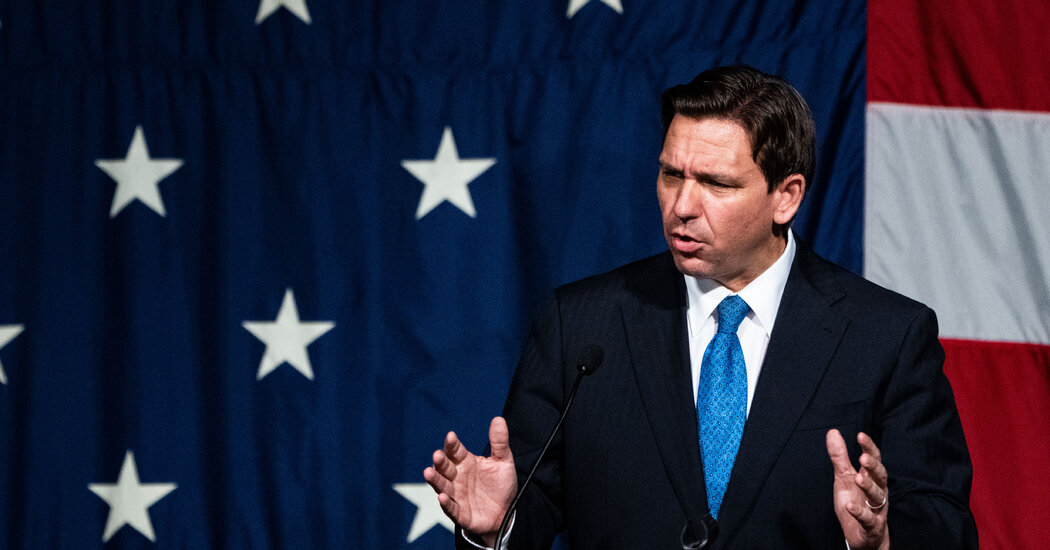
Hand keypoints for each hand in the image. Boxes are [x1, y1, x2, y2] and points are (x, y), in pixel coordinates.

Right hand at [424, 416, 517, 545]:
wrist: (506, 513)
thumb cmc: (500, 485)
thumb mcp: (503, 462)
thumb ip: (499, 442)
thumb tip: (498, 419)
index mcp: (465, 462)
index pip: (455, 451)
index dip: (452, 444)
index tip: (451, 436)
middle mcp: (457, 477)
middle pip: (445, 467)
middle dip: (440, 462)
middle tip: (437, 455)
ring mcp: (457, 495)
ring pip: (442, 486)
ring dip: (435, 480)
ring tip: (428, 472)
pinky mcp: (460, 513)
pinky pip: (451, 508)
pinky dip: (446, 503)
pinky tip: (442, 497)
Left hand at [826, 429, 889, 549]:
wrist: (862, 534)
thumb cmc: (855, 501)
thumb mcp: (844, 477)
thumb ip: (839, 456)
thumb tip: (832, 432)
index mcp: (872, 478)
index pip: (874, 460)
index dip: (869, 448)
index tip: (860, 436)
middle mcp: (878, 491)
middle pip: (880, 477)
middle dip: (873, 467)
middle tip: (863, 458)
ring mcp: (877, 509)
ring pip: (877, 496)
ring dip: (869, 487)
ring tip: (858, 479)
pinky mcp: (872, 526)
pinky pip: (869, 519)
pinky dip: (860, 513)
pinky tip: (851, 506)